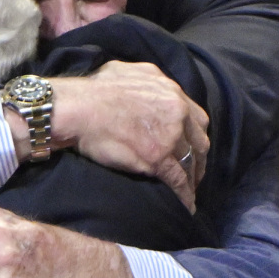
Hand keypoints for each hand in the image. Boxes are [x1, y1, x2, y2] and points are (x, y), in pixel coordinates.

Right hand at [44, 62, 208, 210]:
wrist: (79, 108)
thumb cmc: (93, 91)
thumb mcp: (127, 72)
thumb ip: (146, 80)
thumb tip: (145, 86)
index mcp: (170, 91)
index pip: (196, 117)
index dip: (195, 136)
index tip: (190, 147)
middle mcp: (176, 110)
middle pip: (199, 141)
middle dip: (198, 159)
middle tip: (194, 173)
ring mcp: (169, 135)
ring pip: (190, 162)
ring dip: (192, 179)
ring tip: (189, 192)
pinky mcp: (157, 157)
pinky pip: (178, 179)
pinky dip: (184, 195)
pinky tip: (185, 205)